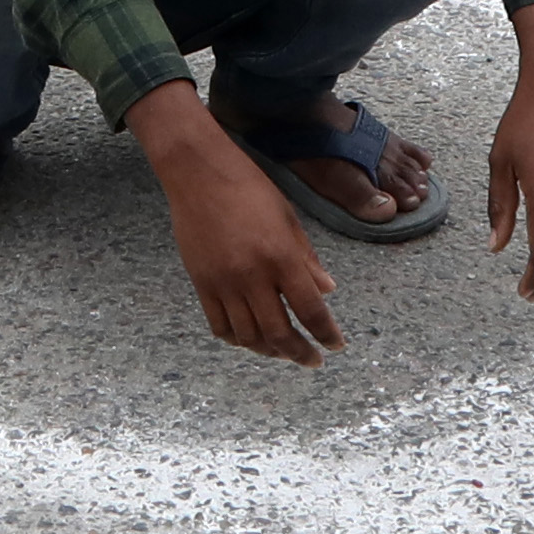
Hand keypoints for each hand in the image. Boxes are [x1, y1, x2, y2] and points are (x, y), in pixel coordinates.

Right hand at [131, 84, 341, 366]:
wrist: (198, 174)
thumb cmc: (249, 187)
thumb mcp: (288, 218)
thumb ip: (307, 258)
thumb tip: (327, 290)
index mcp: (281, 256)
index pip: (310, 310)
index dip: (326, 334)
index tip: (335, 346)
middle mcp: (252, 276)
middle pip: (279, 333)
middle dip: (299, 353)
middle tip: (312, 360)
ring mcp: (223, 282)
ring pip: (248, 335)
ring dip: (269, 350)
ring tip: (283, 351)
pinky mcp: (201, 283)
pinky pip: (219, 325)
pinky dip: (237, 338)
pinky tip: (250, 338)